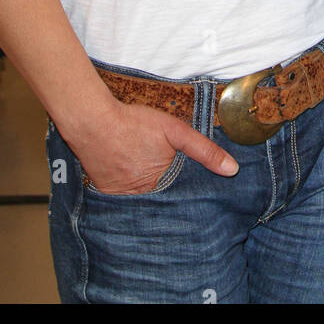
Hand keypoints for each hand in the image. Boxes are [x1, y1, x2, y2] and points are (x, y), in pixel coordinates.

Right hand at [67, 98, 237, 192]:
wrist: (92, 122)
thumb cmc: (134, 124)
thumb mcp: (175, 131)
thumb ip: (204, 150)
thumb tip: (232, 169)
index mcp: (162, 186)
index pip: (183, 198)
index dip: (190, 192)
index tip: (199, 191)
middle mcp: (142, 198)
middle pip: (164, 200)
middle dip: (171, 195)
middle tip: (170, 178)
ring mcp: (123, 198)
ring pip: (145, 200)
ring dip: (152, 193)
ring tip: (152, 177)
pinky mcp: (107, 194)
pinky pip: (125, 198)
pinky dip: (131, 190)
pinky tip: (133, 174)